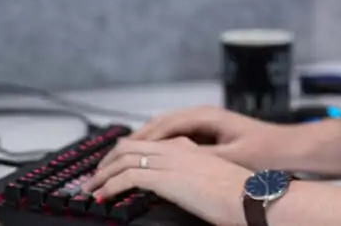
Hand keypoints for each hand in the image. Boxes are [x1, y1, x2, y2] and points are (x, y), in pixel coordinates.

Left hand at [83, 137, 249, 225]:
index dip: (125, 153)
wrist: (249, 197)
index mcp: (186, 147)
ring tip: (91, 188)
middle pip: (129, 146)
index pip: (147, 142)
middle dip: (107, 161)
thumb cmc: (238, 194)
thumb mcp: (212, 179)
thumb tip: (184, 188)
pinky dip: (109, 186)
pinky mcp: (164, 177)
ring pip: (122, 159)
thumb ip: (193, 176)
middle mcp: (174, 148)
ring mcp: (168, 160)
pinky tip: (103, 196)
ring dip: (102, 174)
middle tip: (94, 176)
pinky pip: (127, 177)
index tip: (113, 166)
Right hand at [130, 105, 295, 169]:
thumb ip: (203, 156)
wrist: (292, 148)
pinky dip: (161, 145)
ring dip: (147, 142)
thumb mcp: (232, 157)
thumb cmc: (268, 151)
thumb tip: (175, 160)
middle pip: (159, 124)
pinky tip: (153, 158)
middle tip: (114, 155)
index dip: (140, 139)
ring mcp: (206, 123)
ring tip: (125, 156)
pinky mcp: (210, 133)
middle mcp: (202, 115)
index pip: (163, 125)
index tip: (120, 152)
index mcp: (205, 116)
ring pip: (166, 130)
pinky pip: (177, 136)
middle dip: (136, 139)